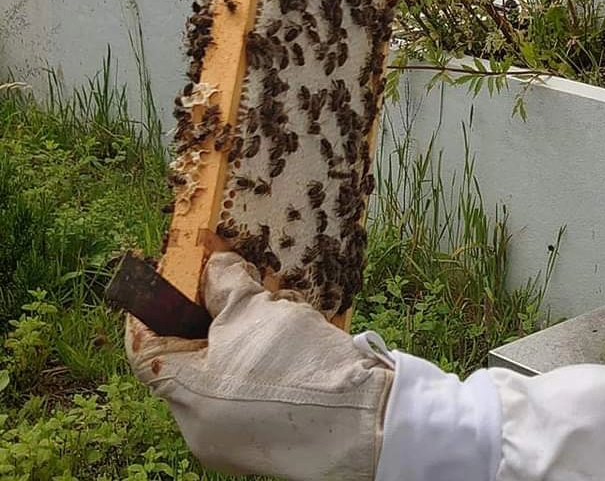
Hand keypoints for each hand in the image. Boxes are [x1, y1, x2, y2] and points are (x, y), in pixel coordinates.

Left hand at [126, 252, 394, 480]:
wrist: (362, 418)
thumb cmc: (295, 365)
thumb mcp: (253, 310)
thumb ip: (225, 284)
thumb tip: (215, 269)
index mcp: (186, 400)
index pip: (147, 351)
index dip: (150, 312)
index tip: (163, 280)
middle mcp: (203, 425)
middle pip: (193, 357)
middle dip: (215, 313)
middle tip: (236, 280)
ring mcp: (238, 432)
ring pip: (229, 366)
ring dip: (250, 328)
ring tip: (281, 304)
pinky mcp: (272, 430)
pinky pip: (257, 382)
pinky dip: (271, 352)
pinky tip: (298, 330)